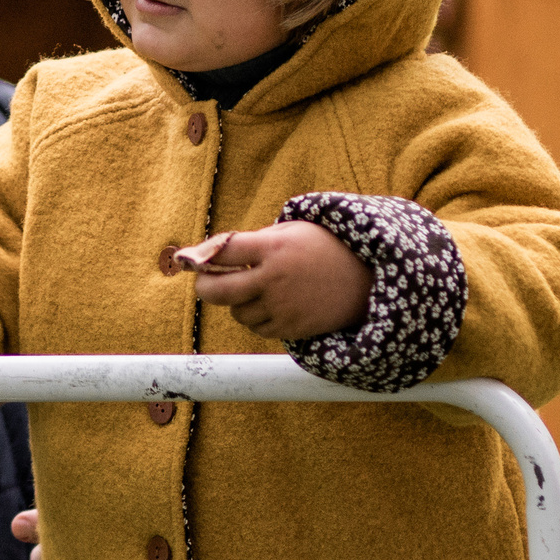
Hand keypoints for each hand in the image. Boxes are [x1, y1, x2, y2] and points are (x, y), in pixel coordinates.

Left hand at [179, 221, 371, 340]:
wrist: (369, 279)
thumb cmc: (325, 247)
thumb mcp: (293, 230)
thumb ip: (256, 241)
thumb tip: (213, 255)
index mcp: (273, 247)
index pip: (221, 251)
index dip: (200, 255)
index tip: (190, 259)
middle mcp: (273, 278)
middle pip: (217, 291)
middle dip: (204, 287)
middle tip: (204, 284)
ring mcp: (282, 306)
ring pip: (237, 312)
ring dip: (238, 303)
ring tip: (255, 291)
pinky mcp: (292, 328)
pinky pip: (258, 328)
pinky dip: (257, 318)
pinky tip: (270, 305)